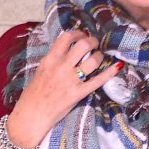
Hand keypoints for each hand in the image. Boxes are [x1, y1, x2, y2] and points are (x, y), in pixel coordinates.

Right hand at [6, 28, 121, 148]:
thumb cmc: (34, 94)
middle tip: (94, 43)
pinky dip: (109, 73)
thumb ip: (54, 59)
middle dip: (92, 41)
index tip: (81, 35)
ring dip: (99, 55)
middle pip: (83, 45)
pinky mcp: (78, 93)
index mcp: (50, 59)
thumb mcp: (41, 70)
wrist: (32, 115)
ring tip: (99, 56)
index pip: (66, 37)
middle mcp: (61, 67)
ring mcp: (71, 80)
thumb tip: (67, 49)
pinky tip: (117, 67)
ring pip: (92, 60)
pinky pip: (98, 81)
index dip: (77, 33)